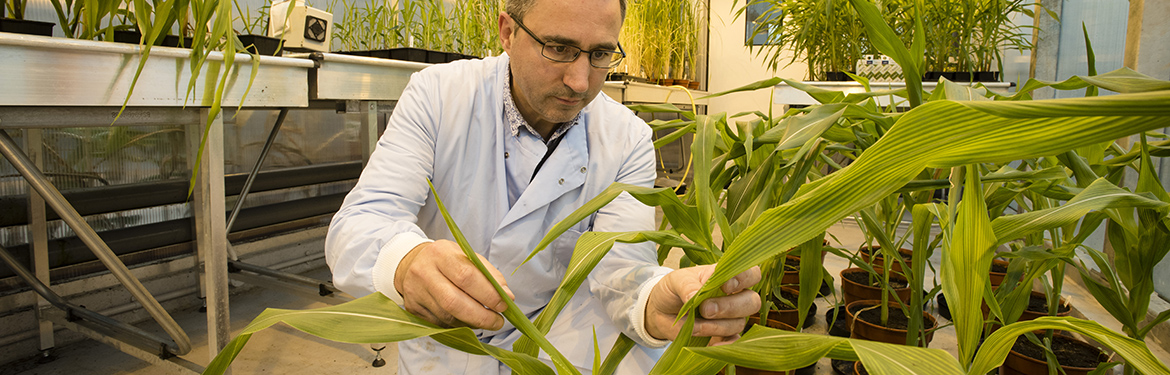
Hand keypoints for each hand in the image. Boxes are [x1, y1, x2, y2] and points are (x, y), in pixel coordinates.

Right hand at [394, 240, 515, 329]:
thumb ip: (489, 274)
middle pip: (454, 301)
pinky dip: (459, 325)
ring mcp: (415, 293)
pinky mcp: (413, 309)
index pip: (466, 276)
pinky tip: (468, 321)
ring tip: (486, 321)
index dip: (488, 293)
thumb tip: (507, 296)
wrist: (412, 263)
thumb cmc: (447, 260)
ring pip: (447, 317)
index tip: (504, 304)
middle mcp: (424, 273)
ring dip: (472, 323)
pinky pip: (440, 324)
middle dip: (481, 316)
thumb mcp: (467, 256)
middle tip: (498, 321)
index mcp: (440, 253)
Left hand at [645, 264, 760, 344]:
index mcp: (726, 277)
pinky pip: (734, 343)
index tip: (725, 286)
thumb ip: (688, 285)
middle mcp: (734, 297)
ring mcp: (731, 318)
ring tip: (694, 325)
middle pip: (752, 302)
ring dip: (716, 326)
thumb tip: (696, 296)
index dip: (744, 279)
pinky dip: (726, 345)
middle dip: (730, 307)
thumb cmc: (673, 290)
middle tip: (706, 309)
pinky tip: (714, 344)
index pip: (750, 274)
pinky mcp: (723, 337)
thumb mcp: (676, 280)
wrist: (660, 311)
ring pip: (739, 323)